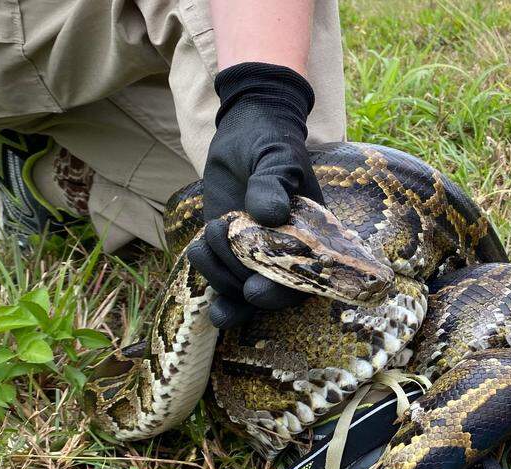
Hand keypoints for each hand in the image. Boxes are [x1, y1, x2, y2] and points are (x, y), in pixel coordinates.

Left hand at [187, 62, 320, 327]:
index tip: (255, 291)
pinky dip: (206, 272)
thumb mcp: (277, 156)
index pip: (304, 279)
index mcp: (310, 237)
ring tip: (211, 231)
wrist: (245, 133)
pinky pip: (218, 277)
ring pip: (238, 289)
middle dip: (243, 289)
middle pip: (269, 293)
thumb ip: (274, 183)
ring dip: (219, 274)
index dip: (281, 293)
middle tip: (224, 264)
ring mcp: (254, 255)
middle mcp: (285, 253)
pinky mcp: (227, 250)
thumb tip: (271, 215)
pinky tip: (199, 248)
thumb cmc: (271, 143)